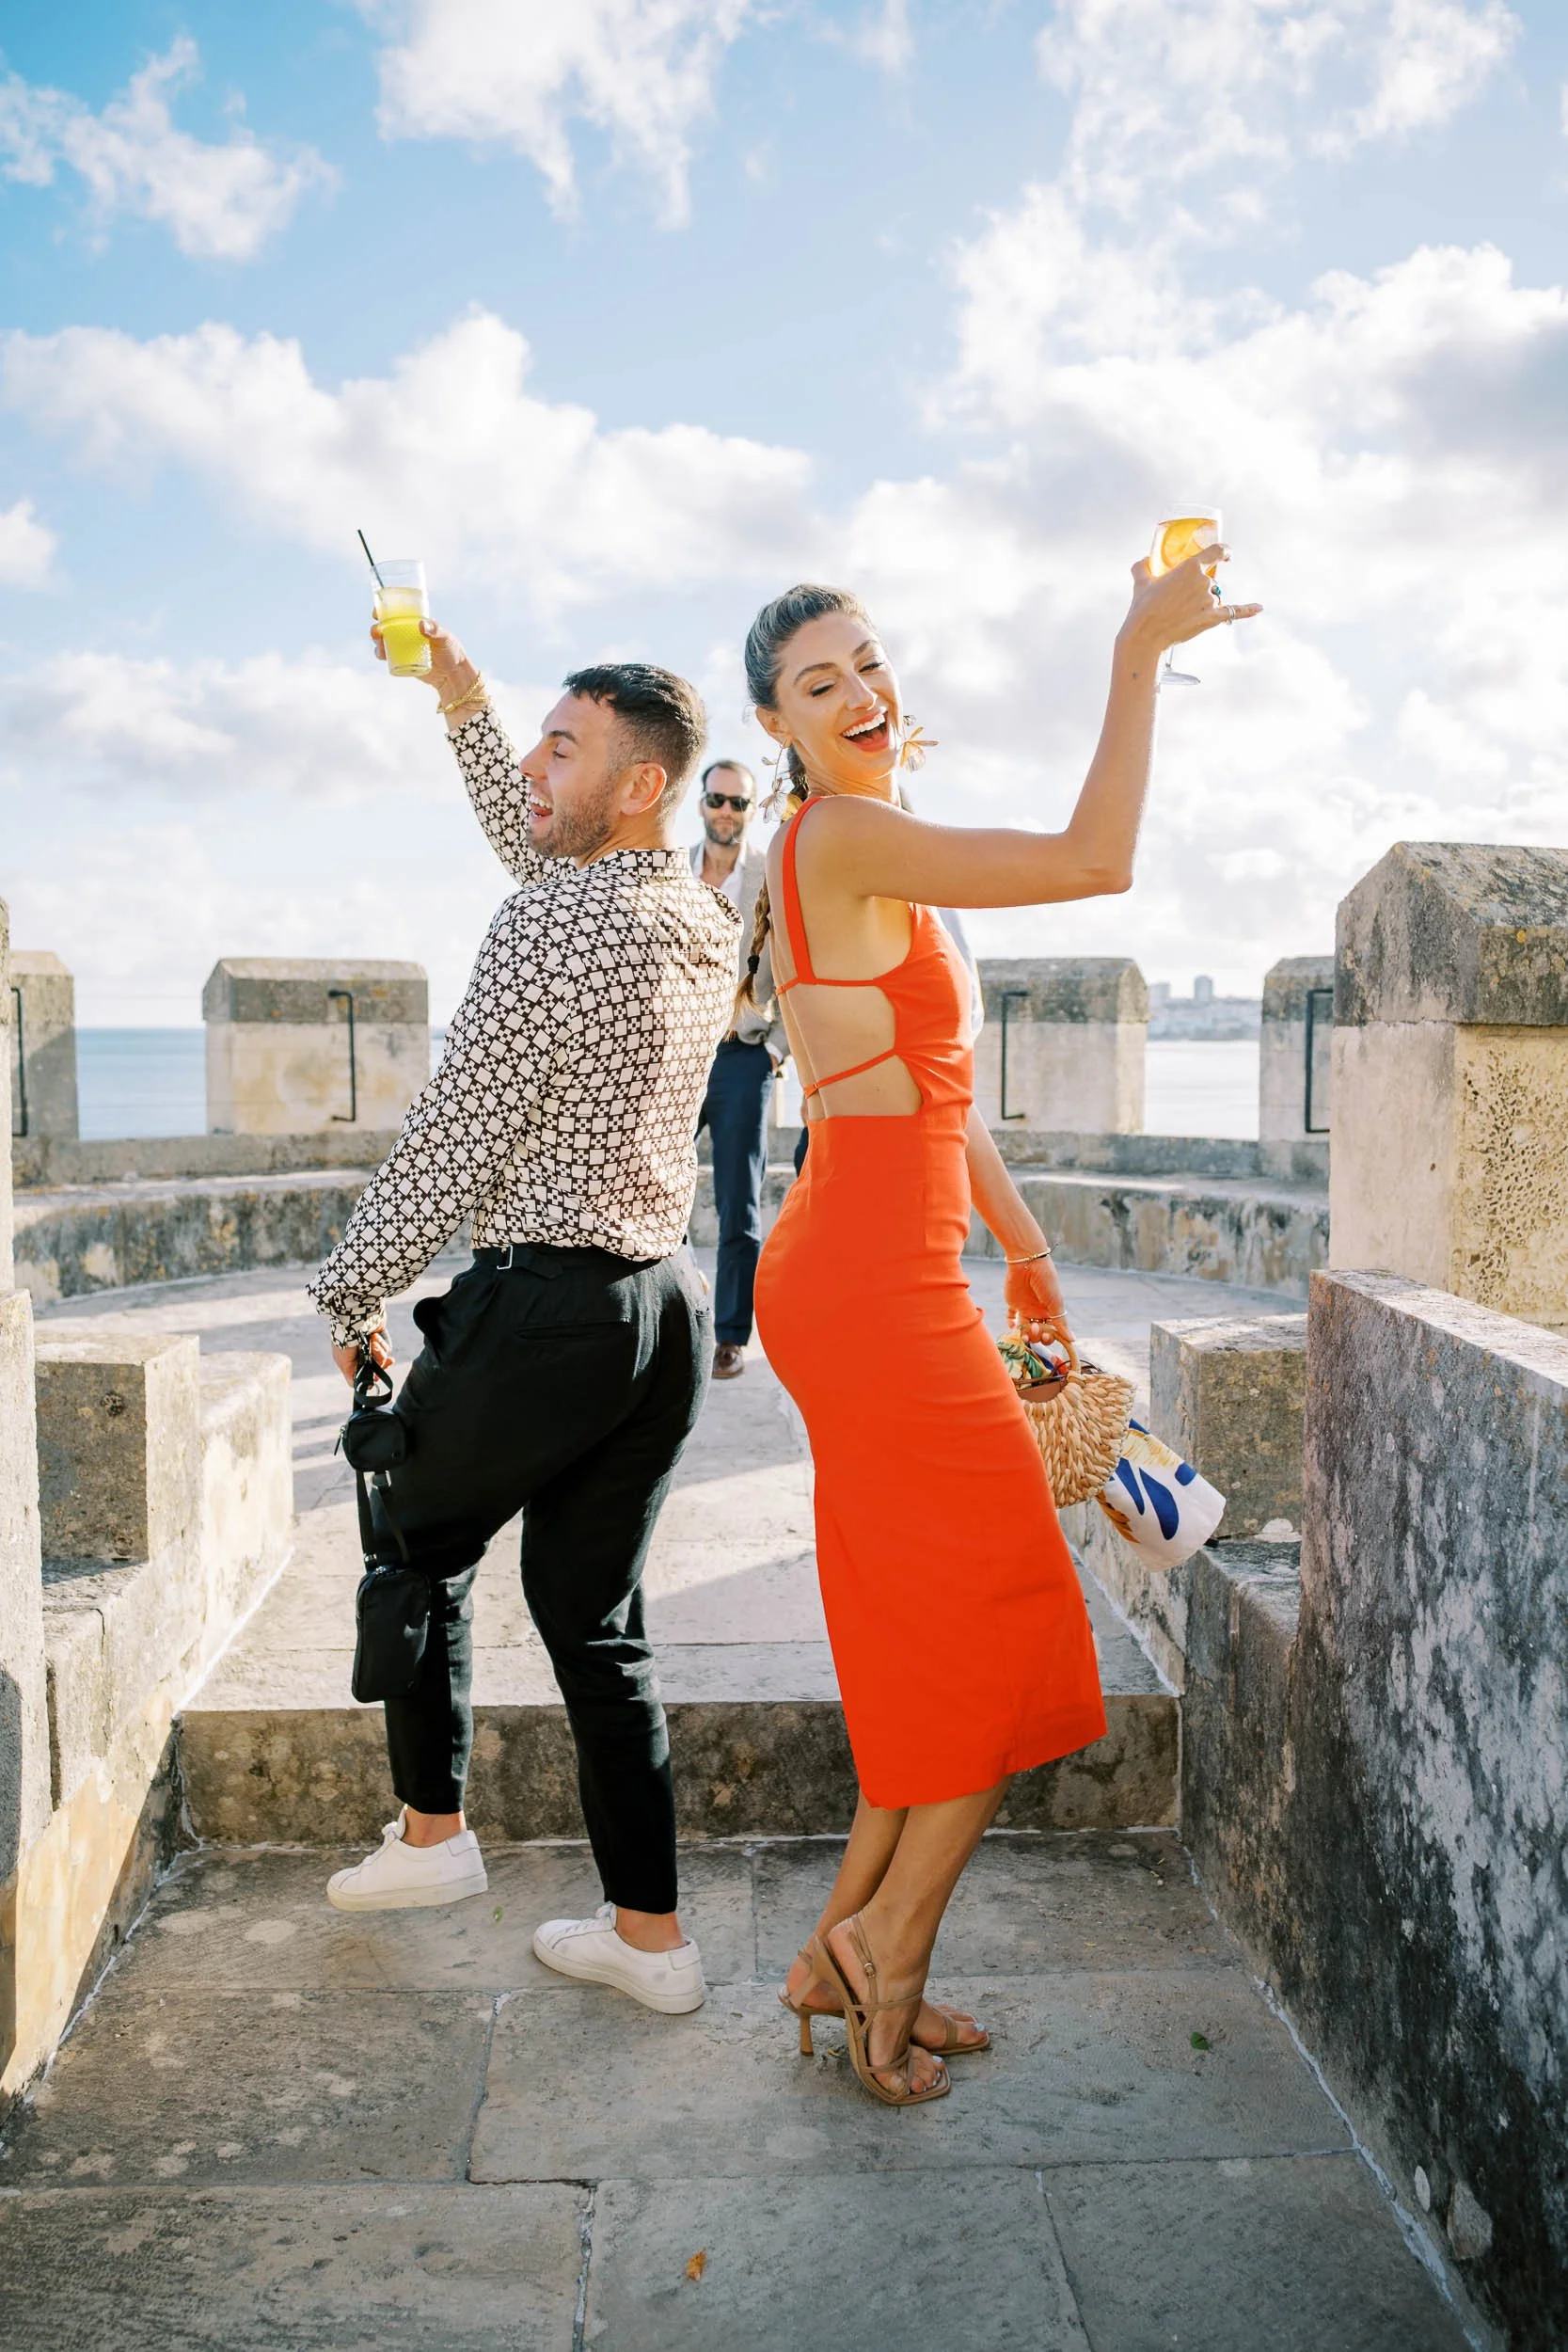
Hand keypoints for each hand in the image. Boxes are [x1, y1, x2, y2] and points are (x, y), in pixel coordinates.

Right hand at [332, 1326, 393, 1387]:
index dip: (373, 1376)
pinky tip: (374, 1337)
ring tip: (372, 1342)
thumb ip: (352, 1377)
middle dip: (379, 1362)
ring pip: (382, 1359)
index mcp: (351, 1361)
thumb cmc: (346, 1341)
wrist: (356, 1320)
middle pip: (376, 1368)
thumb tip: (363, 1388)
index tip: (377, 1375)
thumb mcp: (344, 1363)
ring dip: (378, 1351)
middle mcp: (361, 1355)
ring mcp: (370, 1347)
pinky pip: (385, 1349)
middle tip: (379, 1356)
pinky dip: (381, 1344)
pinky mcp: (378, 1339)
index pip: (366, 1374)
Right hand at [370, 615, 478, 709]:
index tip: (376, 612)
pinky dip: (382, 655)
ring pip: (385, 642)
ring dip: (377, 642)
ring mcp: (404, 647)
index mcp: (415, 622)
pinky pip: (389, 656)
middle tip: (376, 632)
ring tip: (379, 646)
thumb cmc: (452, 651)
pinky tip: (381, 655)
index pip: (397, 613)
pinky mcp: (404, 660)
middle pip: (386, 628)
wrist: (453, 674)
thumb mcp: (445, 638)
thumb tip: (420, 624)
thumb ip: (435, 630)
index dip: (383, 611)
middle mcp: (407, 633)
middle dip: (376, 628)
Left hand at [1004, 1253, 1069, 1344]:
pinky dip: (1011, 1324)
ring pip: (1025, 1328)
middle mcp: (1039, 1311)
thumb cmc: (1045, 1280)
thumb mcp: (1056, 1302)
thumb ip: (1061, 1322)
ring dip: (1025, 1334)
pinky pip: (1011, 1316)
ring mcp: (1026, 1307)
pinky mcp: (1013, 1302)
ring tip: (1024, 1331)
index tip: (1047, 1336)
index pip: (1052, 1330)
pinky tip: (1013, 1326)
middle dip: (1037, 1336)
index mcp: (1051, 1311)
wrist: (1027, 1261)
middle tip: (1036, 1328)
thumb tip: (1072, 1340)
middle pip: (1038, 1332)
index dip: (1050, 1337)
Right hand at [1119, 546, 1260, 655]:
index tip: (1227, 553)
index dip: (1224, 551)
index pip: (1216, 551)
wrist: (1145, 635)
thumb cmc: (1143, 608)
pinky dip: (1248, 610)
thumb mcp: (1141, 582)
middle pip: (1210, 579)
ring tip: (1180, 614)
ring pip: (1213, 597)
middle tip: (1180, 598)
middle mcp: (1204, 582)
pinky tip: (1259, 607)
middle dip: (1198, 587)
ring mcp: (1210, 601)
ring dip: (1202, 602)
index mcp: (1190, 567)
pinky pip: (1235, 612)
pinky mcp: (1212, 618)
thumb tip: (1144, 560)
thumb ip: (1143, 567)